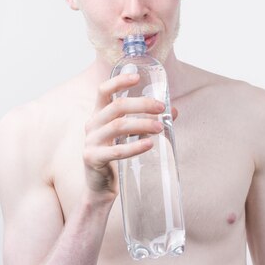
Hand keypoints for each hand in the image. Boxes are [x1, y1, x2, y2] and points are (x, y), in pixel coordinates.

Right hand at [83, 73, 176, 201]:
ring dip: (142, 124)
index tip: (137, 77)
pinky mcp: (93, 159)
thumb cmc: (115, 157)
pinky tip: (149, 144)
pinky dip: (134, 147)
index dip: (119, 81)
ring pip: (118, 126)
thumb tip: (173, 111)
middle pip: (116, 106)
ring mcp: (91, 142)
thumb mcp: (128, 135)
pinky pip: (116, 151)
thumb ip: (147, 121)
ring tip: (160, 127)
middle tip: (161, 107)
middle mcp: (92, 124)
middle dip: (141, 104)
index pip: (104, 91)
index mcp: (98, 114)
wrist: (100, 188)